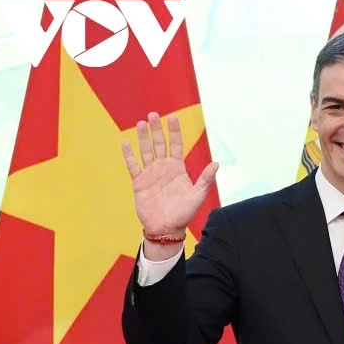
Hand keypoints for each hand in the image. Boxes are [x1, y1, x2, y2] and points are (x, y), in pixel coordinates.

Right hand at [121, 112, 218, 245]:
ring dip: (143, 138)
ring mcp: (150, 174)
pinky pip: (133, 166)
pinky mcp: (139, 182)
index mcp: (178, 169)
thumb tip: (217, 163)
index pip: (176, 145)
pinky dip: (129, 155)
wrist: (166, 228)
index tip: (173, 117)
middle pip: (159, 144)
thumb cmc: (184, 213)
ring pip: (146, 151)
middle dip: (157, 129)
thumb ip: (206, 179)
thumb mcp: (198, 195)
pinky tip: (125, 143)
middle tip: (154, 114)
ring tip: (142, 123)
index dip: (174, 132)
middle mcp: (163, 168)